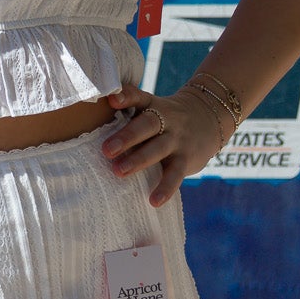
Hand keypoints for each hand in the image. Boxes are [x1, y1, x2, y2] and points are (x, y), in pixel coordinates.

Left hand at [102, 84, 230, 206]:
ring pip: (159, 148)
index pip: (139, 97)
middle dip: (127, 137)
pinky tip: (154, 201)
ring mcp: (177, 139)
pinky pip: (176, 174)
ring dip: (139, 160)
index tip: (111, 100)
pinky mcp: (186, 159)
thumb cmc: (166, 117)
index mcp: (153, 105)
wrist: (210, 116)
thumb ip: (128, 113)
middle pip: (147, 125)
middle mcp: (166, 120)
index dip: (126, 97)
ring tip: (119, 172)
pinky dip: (165, 188)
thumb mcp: (152, 108)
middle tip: (106, 150)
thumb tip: (90, 127)